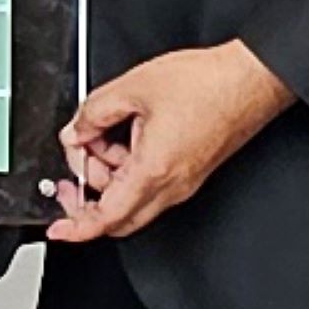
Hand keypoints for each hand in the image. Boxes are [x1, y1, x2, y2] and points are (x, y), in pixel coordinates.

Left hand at [45, 40, 292, 243]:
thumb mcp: (134, 87)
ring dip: (108, 177)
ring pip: (133, 201)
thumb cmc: (208, 83)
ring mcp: (183, 182)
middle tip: (72, 174)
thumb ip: (93, 112)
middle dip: (88, 199)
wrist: (250, 80)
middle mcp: (171, 186)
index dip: (76, 227)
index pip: (106, 218)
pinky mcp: (190, 172)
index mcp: (153, 170)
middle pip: (118, 217)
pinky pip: (150, 186)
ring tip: (100, 137)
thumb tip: (76, 131)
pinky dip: (128, 170)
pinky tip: (123, 138)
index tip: (58, 228)